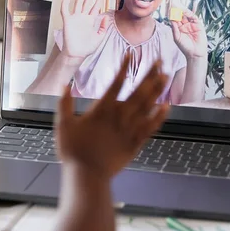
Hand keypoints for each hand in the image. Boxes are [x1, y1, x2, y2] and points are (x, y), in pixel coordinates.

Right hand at [56, 55, 168, 178]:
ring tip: (166, 76)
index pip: (116, 83)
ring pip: (148, 106)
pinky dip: (159, 116)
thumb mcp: (63, 126)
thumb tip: (64, 85)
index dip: (124, 67)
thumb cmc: (72, 152)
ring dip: (158, 90)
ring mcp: (129, 130)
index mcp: (102, 109)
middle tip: (159, 60)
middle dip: (150, 74)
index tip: (131, 54)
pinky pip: (151, 127)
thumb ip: (64, 104)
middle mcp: (119, 116)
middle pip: (138, 91)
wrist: (87, 176)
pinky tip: (167, 106)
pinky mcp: (135, 143)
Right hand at [61, 0, 109, 58]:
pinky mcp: (67, 22)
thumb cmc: (86, 48)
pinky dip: (65, 4)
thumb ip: (103, 28)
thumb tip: (105, 18)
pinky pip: (65, 11)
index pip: (95, 8)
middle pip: (86, 3)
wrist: (76, 54)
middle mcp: (82, 18)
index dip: (98, 1)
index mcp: (90, 21)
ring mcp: (75, 19)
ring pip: (77, 4)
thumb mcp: (99, 38)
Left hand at [171, 8, 207, 59]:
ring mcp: (192, 24)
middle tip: (172, 4)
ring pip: (187, 15)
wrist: (194, 53)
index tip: (168, 8)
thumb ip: (174, 28)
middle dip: (177, 10)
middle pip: (181, 15)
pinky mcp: (198, 25)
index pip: (175, 19)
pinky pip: (194, 17)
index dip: (172, 14)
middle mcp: (185, 25)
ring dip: (182, 10)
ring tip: (177, 6)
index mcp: (179, 28)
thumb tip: (171, 19)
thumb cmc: (185, 47)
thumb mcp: (177, 37)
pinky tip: (184, 11)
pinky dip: (189, 13)